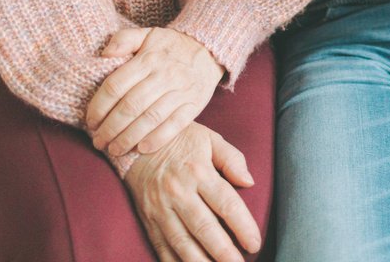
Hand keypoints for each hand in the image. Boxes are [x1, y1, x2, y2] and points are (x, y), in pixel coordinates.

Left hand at [87, 27, 223, 157]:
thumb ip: (124, 39)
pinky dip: (158, 139)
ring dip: (129, 138)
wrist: (210, 49)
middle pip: (130, 106)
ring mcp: (180, 91)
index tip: (90, 122)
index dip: (99, 107)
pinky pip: (175, 125)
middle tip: (98, 142)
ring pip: (150, 118)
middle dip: (110, 128)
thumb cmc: (172, 45)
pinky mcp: (194, 104)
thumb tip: (104, 54)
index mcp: (148, 59)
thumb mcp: (148, 34)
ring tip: (114, 149)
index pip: (116, 86)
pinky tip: (142, 148)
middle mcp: (164, 75)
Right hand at [124, 121, 260, 261]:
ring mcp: (161, 209)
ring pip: (182, 242)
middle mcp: (179, 192)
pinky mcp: (148, 220)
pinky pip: (162, 247)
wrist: (134, 141)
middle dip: (224, 252)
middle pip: (204, 228)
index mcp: (198, 171)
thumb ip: (232, 158)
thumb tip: (249, 181)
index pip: (226, 204)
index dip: (243, 226)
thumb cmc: (179, 139)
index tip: (255, 243)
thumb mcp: (209, 138)